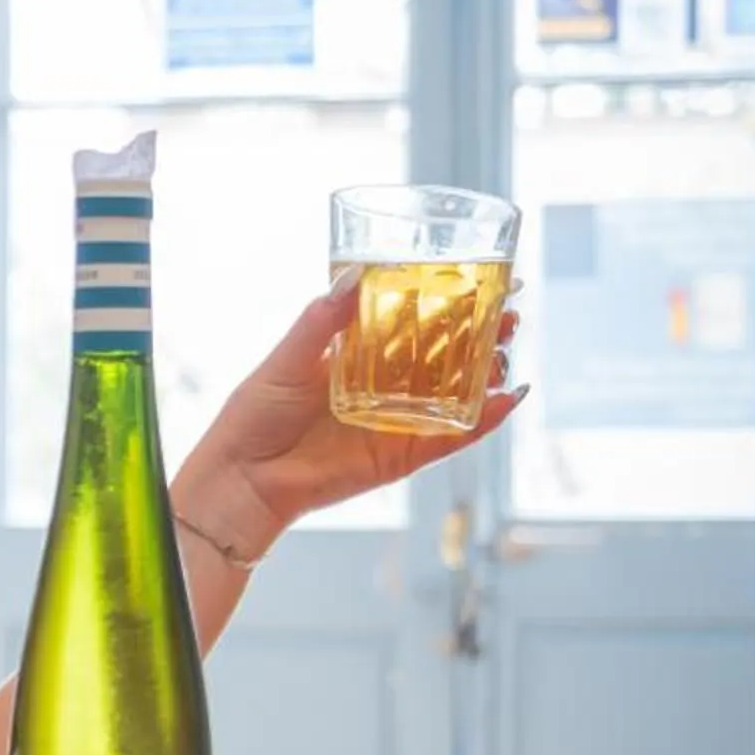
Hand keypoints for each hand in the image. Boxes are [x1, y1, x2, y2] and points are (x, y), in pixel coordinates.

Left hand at [176, 277, 524, 560]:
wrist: (244, 479)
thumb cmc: (255, 416)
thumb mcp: (288, 358)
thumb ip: (323, 321)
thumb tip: (354, 276)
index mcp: (359, 351)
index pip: (415, 319)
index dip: (451, 301)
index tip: (486, 278)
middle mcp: (385, 382)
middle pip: (447, 354)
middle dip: (483, 333)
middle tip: (510, 313)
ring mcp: (398, 418)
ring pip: (456, 392)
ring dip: (488, 372)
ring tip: (507, 351)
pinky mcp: (403, 453)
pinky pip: (451, 437)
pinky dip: (480, 421)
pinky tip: (505, 400)